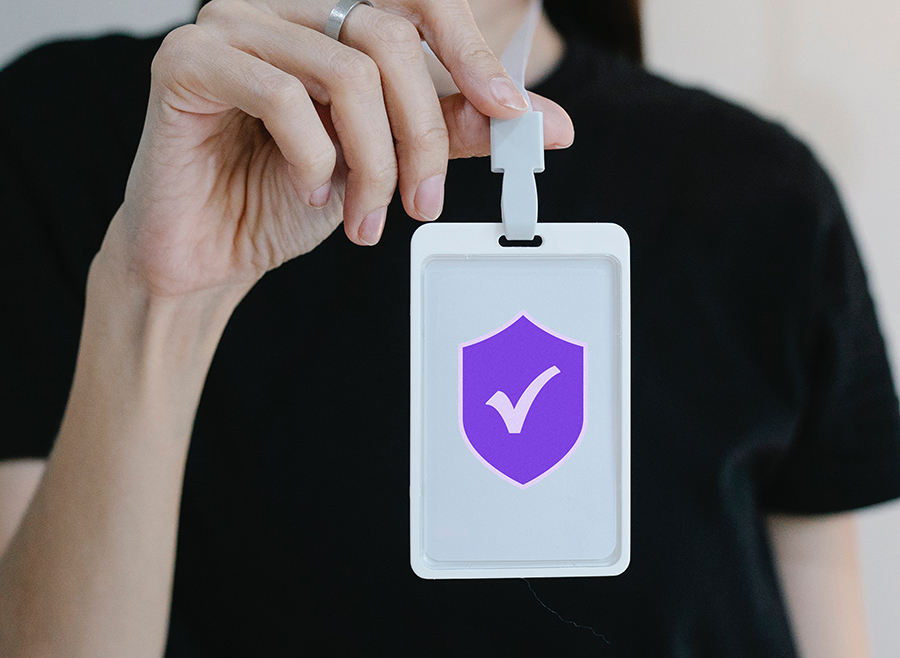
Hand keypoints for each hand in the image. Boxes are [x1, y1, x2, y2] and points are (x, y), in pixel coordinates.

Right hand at [102, 0, 573, 298]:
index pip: (417, 1)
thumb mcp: (389, 159)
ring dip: (372, 162)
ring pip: (347, 73)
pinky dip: (314, 160)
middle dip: (421, 134)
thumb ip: (455, 129)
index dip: (471, 51)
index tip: (510, 113)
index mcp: (328, 14)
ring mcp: (230, 22)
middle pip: (390, 39)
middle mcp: (281, 3)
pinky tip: (309, 194)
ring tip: (365, 216)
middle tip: (423, 202)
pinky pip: (283, 97)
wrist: (211, 250)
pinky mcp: (187, 60)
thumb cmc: (290, 196)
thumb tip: (546, 122)